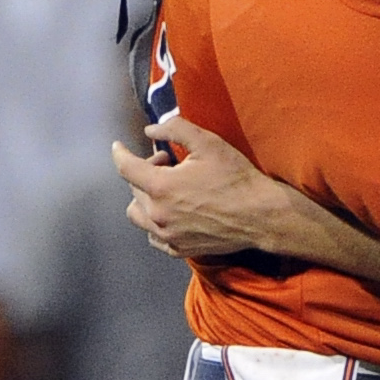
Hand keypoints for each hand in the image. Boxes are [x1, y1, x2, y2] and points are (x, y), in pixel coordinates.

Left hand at [110, 114, 288, 257]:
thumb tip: (150, 130)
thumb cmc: (236, 178)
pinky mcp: (179, 249)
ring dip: (144, 199)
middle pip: (133, 190)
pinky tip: (170, 214)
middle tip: (168, 164)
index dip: (119, 153)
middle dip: (145, 173)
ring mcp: (168, 234)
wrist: (261, 216)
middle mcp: (158, 214)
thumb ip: (175, 130)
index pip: (125, 167)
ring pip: (137, 215)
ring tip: (165, 191)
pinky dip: (154, 223)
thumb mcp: (208, 143)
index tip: (118, 146)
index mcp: (161, 186)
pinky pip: (153, 236)